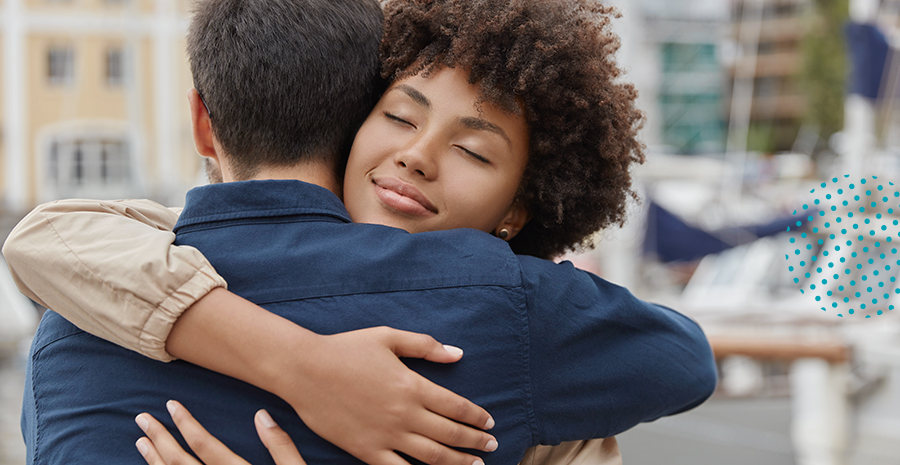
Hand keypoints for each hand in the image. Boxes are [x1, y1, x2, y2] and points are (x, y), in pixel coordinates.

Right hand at [167, 289, 496, 464]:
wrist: (304, 370)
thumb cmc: (346, 349)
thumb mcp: (388, 338)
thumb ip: (425, 346)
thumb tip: (458, 355)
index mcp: (412, 386)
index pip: (456, 406)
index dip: (476, 417)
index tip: (490, 423)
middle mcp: (404, 414)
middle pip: (450, 435)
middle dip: (475, 443)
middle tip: (491, 447)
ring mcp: (386, 435)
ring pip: (431, 457)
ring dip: (457, 463)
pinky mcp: (366, 450)